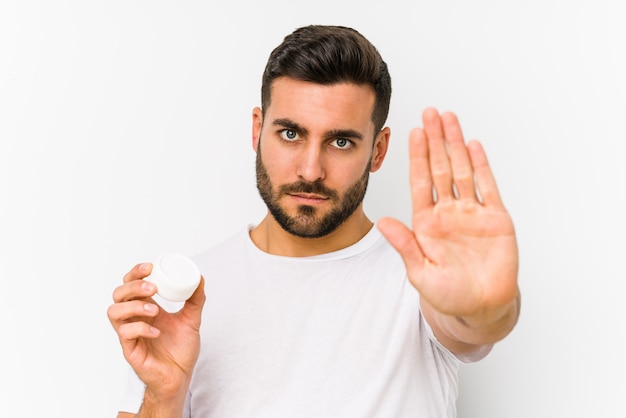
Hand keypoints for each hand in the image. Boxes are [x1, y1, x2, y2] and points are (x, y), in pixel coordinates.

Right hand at [107, 263, 205, 401]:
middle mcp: (134, 318)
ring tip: (155, 310)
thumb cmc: (181, 350)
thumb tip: (200, 278)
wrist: (180, 377)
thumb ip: (196, 299)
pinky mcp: (130, 350)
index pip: (130, 284)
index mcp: (145, 308)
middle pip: (118, 294)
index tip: (150, 266)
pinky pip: (125, 334)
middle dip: (132, 286)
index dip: (135, 272)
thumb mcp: (192, 319)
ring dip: (133, 306)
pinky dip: (141, 328)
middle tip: (152, 287)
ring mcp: (129, 334)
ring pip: (114, 312)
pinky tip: (156, 331)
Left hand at [378, 108, 517, 318]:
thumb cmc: (448, 294)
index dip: (418, 156)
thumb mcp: (421, 272)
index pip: (421, 181)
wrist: (481, 307)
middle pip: (441, 167)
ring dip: (456, 144)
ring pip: (463, 170)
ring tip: (449, 119)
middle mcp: (448, 212)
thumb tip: (385, 222)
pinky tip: (473, 145)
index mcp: (427, 222)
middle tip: (430, 112)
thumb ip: (405, 246)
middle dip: (435, 140)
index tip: (413, 132)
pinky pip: (488, 187)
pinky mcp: (495, 218)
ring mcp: (472, 213)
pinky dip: (482, 165)